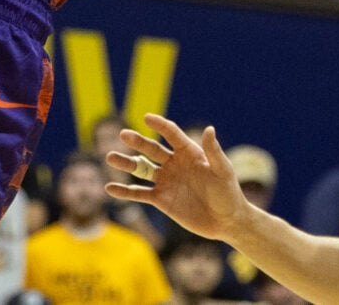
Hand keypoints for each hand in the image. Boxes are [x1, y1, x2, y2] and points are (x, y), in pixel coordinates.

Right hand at [104, 114, 250, 241]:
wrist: (226, 221)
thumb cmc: (228, 193)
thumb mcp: (223, 171)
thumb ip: (214, 151)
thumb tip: (209, 128)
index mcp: (189, 152)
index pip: (171, 134)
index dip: (160, 125)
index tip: (147, 118)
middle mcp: (174, 164)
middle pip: (152, 149)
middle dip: (137, 142)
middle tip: (122, 134)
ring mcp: (166, 181)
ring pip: (141, 169)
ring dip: (126, 163)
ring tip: (109, 157)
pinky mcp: (161, 199)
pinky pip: (139, 193)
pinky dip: (125, 191)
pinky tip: (110, 188)